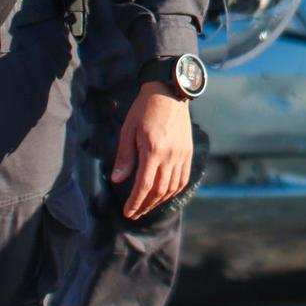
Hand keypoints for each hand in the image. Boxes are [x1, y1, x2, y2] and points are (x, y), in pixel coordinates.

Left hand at [111, 82, 192, 220]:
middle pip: (159, 191)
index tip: (127, 212)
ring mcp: (182, 155)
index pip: (144, 185)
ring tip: (146, 207)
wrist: (169, 92)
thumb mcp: (128, 130)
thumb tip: (117, 180)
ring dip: (159, 201)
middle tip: (134, 214)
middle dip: (145, 206)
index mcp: (153, 149)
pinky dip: (173, 191)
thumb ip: (124, 157)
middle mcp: (171, 155)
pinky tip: (163, 195)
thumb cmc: (144, 109)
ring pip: (172, 188)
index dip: (135, 202)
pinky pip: (183, 179)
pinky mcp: (188, 152)